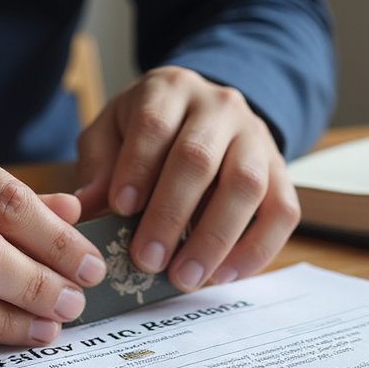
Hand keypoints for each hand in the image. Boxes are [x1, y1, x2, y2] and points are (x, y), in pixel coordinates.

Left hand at [75, 66, 299, 289]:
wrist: (207, 115)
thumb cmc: (149, 132)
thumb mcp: (112, 133)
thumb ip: (99, 166)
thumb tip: (85, 208)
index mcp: (170, 90)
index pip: (155, 124)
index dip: (138, 168)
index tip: (121, 210)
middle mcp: (220, 107)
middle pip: (199, 158)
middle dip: (170, 214)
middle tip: (147, 260)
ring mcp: (257, 139)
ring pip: (246, 185)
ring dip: (214, 238)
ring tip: (184, 277)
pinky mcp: (281, 172)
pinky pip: (282, 211)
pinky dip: (256, 249)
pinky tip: (224, 275)